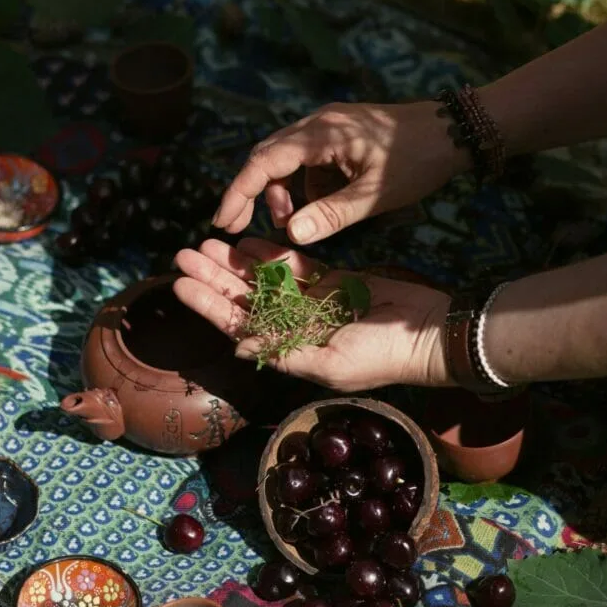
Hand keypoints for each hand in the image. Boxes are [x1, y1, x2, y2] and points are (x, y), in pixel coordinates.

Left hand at [172, 237, 452, 392]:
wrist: (427, 332)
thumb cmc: (382, 357)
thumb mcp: (331, 365)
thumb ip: (285, 354)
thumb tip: (238, 348)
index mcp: (290, 349)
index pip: (237, 326)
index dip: (207, 306)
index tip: (179, 285)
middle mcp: (294, 326)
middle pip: (243, 299)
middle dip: (212, 278)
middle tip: (181, 254)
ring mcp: (312, 302)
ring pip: (263, 279)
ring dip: (234, 263)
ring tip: (204, 243)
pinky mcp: (332, 280)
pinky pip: (293, 265)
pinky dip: (270, 253)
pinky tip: (245, 241)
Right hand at [211, 101, 468, 244]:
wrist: (455, 130)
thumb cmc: (418, 160)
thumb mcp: (376, 196)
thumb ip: (331, 215)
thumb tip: (289, 235)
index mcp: (321, 134)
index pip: (263, 162)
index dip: (238, 192)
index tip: (221, 222)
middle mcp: (317, 124)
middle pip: (266, 157)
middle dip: (250, 193)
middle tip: (238, 228)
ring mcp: (328, 126)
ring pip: (286, 160)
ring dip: (282, 192)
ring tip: (294, 223)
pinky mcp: (339, 134)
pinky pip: (308, 160)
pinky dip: (306, 186)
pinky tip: (324, 206)